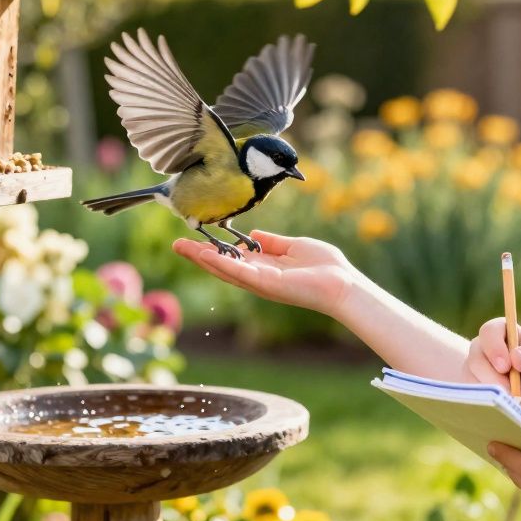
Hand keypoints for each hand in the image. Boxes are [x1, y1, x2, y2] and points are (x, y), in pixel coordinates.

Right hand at [172, 230, 363, 316]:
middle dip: (198, 255)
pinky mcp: (267, 285)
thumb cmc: (325, 266)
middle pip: (221, 265)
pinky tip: (205, 255)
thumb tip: (253, 234)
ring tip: (182, 247)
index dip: (212, 249)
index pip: (231, 257)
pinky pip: (239, 273)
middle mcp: (257, 277)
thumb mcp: (294, 246)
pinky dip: (221, 264)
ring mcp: (260, 283)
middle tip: (176, 243)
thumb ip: (272, 242)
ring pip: (225, 270)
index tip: (194, 238)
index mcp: (264, 267)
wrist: (343, 283)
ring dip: (202, 259)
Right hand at [467, 317, 520, 423]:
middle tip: (515, 393)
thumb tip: (516, 357)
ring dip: (493, 393)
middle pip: (476, 358)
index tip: (506, 366)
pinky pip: (470, 395)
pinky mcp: (469, 386)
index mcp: (502, 332)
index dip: (494, 347)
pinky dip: (486, 402)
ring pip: (470, 378)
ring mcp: (473, 367)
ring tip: (517, 400)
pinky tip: (503, 407)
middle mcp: (483, 347)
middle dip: (494, 378)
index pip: (489, 331)